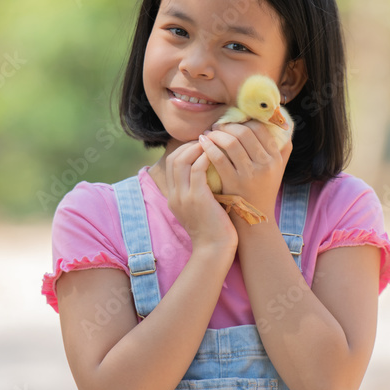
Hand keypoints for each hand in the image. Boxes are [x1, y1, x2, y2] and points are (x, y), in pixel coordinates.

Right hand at [162, 140, 237, 255]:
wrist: (216, 250)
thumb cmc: (215, 229)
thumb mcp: (201, 208)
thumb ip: (200, 191)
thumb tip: (211, 173)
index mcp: (174, 197)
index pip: (172, 164)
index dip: (185, 150)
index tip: (202, 145)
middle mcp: (175, 195)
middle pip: (173, 159)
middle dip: (189, 145)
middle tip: (208, 140)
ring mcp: (183, 196)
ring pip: (181, 161)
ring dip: (197, 148)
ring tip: (213, 143)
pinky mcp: (196, 198)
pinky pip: (197, 169)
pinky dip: (205, 158)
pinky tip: (217, 154)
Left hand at [199, 120, 291, 220]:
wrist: (254, 220)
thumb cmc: (263, 190)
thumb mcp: (278, 169)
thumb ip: (282, 147)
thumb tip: (282, 122)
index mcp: (275, 158)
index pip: (260, 128)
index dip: (244, 121)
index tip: (232, 122)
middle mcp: (265, 165)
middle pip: (244, 132)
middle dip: (227, 126)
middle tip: (217, 126)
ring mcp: (249, 174)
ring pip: (231, 142)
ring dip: (216, 134)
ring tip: (208, 134)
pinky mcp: (233, 182)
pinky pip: (218, 157)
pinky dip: (209, 147)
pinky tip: (203, 144)